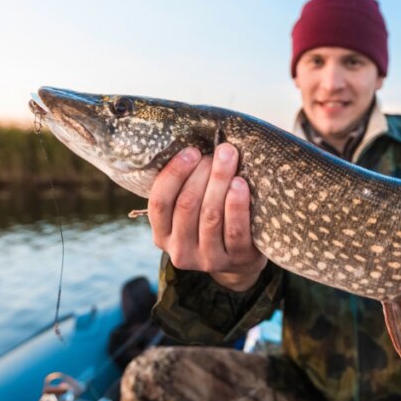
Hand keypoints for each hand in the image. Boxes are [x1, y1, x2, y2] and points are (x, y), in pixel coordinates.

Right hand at [148, 143, 266, 291]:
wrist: (239, 260)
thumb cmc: (210, 222)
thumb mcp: (190, 213)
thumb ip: (184, 188)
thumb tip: (189, 140)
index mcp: (162, 236)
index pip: (159, 202)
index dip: (174, 173)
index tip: (191, 151)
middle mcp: (180, 251)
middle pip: (187, 205)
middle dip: (202, 172)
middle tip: (219, 150)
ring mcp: (208, 259)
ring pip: (210, 215)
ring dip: (219, 181)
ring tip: (229, 158)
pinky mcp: (236, 260)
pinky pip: (235, 229)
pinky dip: (236, 204)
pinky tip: (240, 183)